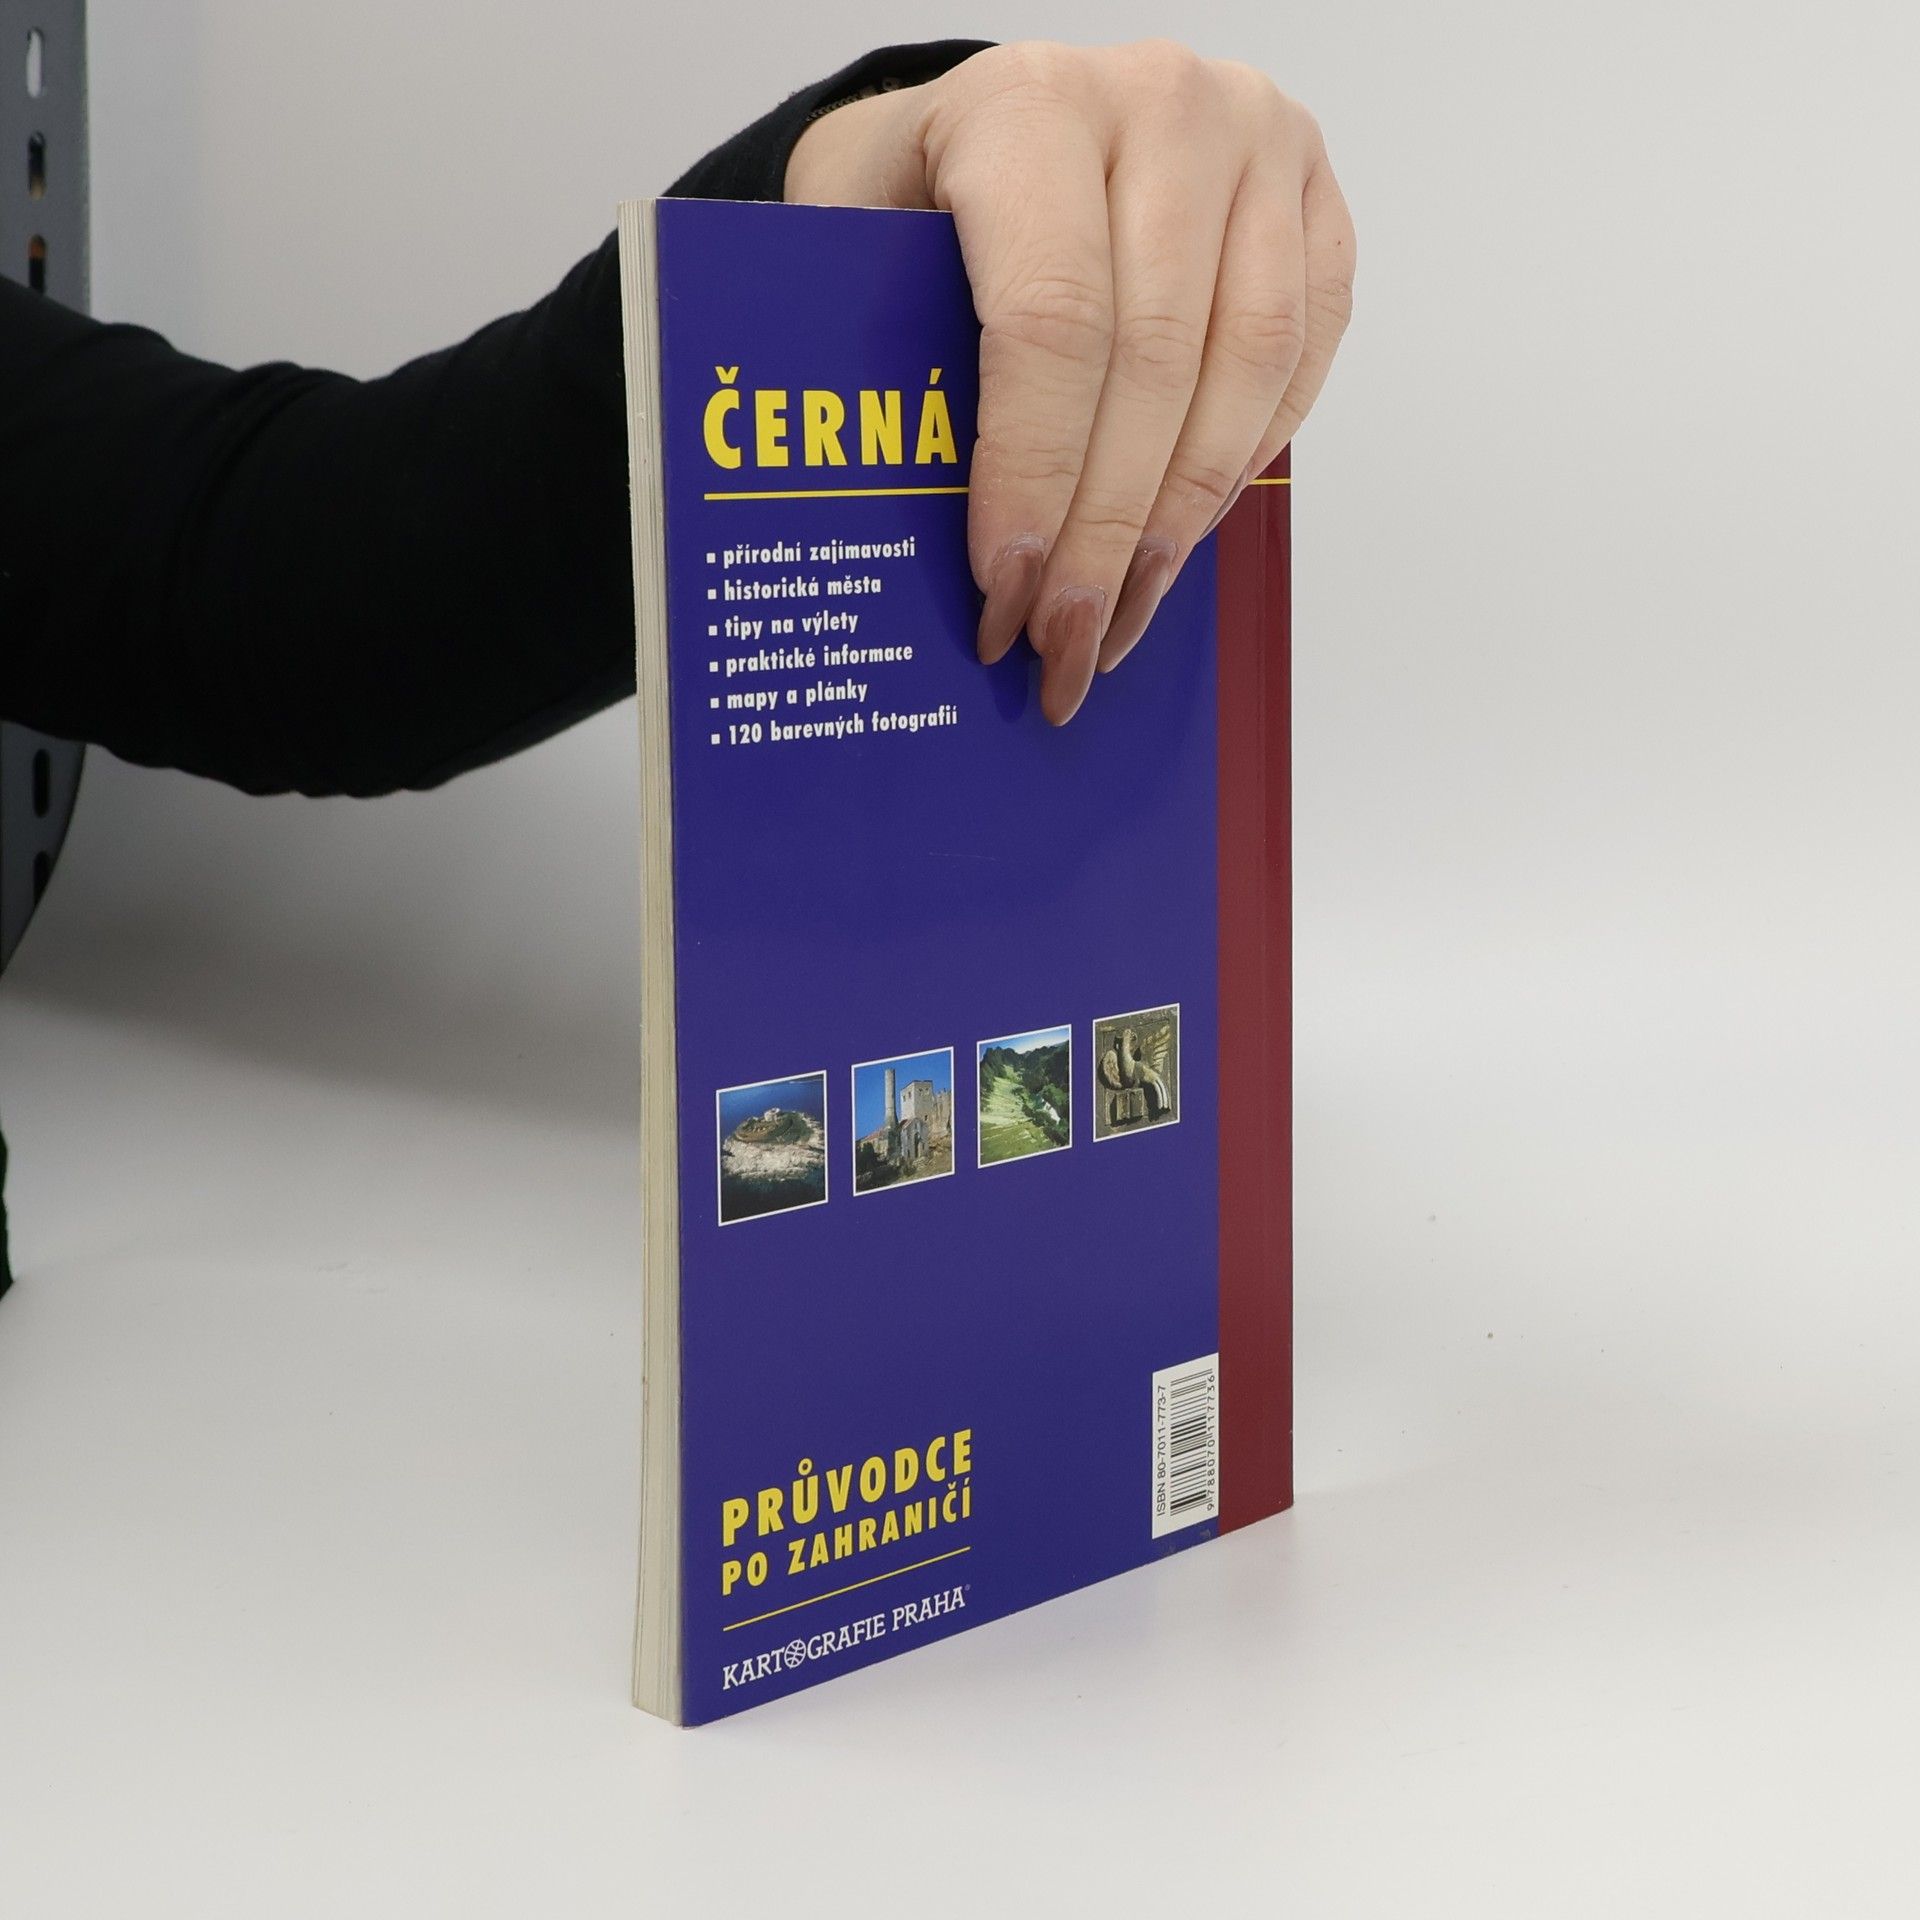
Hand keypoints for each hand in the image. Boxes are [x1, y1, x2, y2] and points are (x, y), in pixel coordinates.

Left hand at [786, 40, 1354, 723]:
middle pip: (1152, 364)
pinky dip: (1241, 466)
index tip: (1006, 591)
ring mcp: (1259, 149)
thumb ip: (885, 355)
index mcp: (1031, 105)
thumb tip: (916, 543)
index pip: (1051, 320)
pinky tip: (1178, 539)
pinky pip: (1298, 363)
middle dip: (1103, 535)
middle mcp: (1163, 106)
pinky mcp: (1316, 205)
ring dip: (1178, 521)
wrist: (1006, 117)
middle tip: (1063, 645)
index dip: (1034, 475)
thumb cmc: (923, 189)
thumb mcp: (856, 237)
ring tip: (1121, 617)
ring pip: (1243, 372)